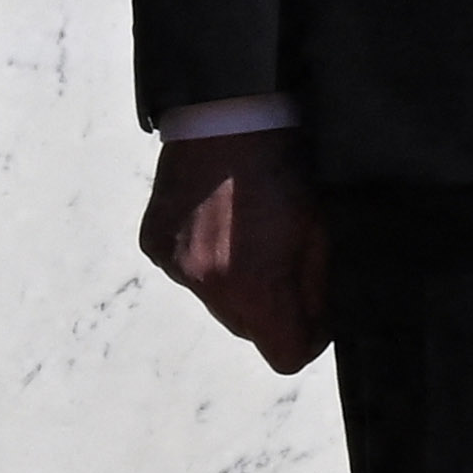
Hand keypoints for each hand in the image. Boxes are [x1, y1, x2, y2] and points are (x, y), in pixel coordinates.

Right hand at [139, 127, 329, 373]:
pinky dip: (203, 258)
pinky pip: (187, 273)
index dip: (307, 338)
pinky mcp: (155, 247)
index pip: (285, 357)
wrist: (223, 114)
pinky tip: (214, 221)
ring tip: (245, 233)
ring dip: (235, 283)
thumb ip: (317, 288)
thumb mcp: (318, 229)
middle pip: (250, 330)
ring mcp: (176, 269)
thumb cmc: (280, 167)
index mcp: (256, 289)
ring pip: (217, 302)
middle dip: (271, 307)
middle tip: (282, 260)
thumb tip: (317, 321)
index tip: (315, 312)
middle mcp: (210, 288)